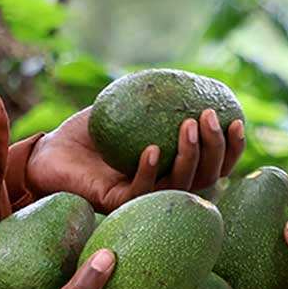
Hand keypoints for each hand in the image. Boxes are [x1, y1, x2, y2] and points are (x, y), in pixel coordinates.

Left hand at [25, 105, 244, 211]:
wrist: (51, 149)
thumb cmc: (94, 128)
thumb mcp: (134, 106)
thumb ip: (163, 100)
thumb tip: (199, 82)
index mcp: (175, 169)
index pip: (215, 165)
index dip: (233, 147)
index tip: (236, 119)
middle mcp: (164, 188)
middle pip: (206, 178)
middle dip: (216, 148)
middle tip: (208, 116)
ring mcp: (141, 200)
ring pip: (179, 188)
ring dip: (188, 156)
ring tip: (186, 124)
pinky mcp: (115, 205)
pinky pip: (139, 192)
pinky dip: (148, 170)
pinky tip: (149, 149)